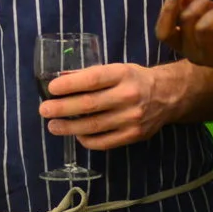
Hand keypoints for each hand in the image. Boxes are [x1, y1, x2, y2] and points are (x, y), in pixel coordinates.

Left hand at [39, 60, 173, 149]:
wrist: (169, 96)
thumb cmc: (136, 80)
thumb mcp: (117, 69)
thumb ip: (92, 75)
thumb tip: (61, 78)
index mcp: (123, 74)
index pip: (93, 80)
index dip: (70, 85)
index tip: (51, 88)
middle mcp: (129, 96)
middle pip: (90, 104)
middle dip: (63, 108)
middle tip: (44, 110)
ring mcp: (132, 118)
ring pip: (95, 125)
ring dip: (70, 127)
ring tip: (53, 126)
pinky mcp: (134, 135)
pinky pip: (105, 142)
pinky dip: (87, 139)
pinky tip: (76, 135)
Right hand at [157, 0, 212, 71]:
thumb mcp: (202, 12)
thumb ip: (187, 1)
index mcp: (181, 43)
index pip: (163, 33)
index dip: (166, 12)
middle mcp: (193, 54)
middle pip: (186, 20)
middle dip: (200, 3)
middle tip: (210, 5)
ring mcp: (212, 59)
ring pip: (204, 27)